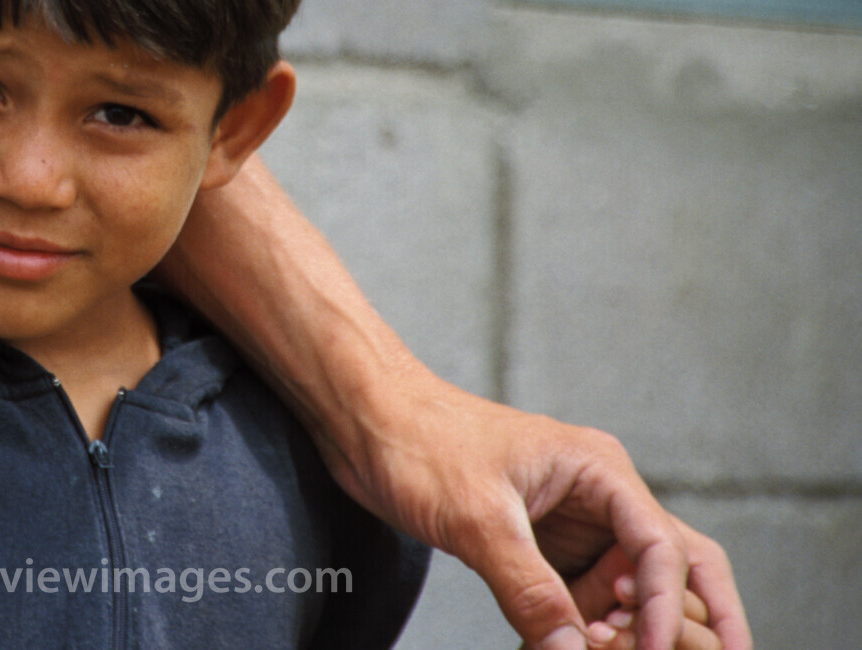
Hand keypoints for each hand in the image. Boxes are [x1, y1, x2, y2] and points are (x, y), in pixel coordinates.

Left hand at [313, 370, 749, 649]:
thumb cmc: (418, 440)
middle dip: (680, 619)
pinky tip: (555, 645)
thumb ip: (526, 586)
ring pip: (627, 589)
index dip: (665, 607)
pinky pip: (579, 596)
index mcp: (598, 471)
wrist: (365, 418)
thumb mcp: (475, 518)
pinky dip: (578, 628)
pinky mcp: (538, 544)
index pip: (662, 548)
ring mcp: (570, 522)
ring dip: (620, 628)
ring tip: (591, 647)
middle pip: (673, 565)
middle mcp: (597, 495)